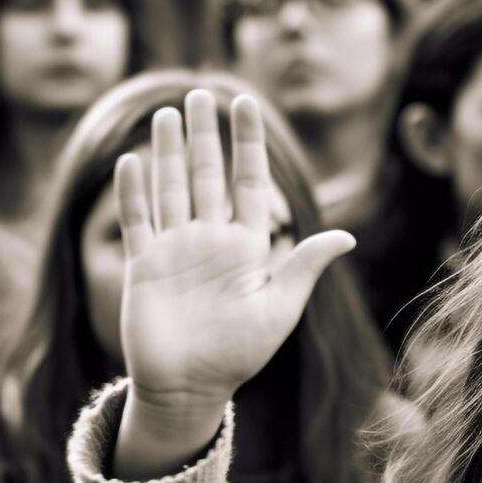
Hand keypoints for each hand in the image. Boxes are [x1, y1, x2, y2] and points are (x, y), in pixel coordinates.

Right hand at [116, 90, 354, 420]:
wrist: (190, 389)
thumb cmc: (240, 354)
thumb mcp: (280, 309)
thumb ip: (305, 267)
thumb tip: (348, 235)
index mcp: (246, 247)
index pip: (250, 183)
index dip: (247, 144)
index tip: (246, 105)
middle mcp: (209, 241)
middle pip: (205, 176)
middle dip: (203, 136)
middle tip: (201, 93)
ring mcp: (175, 251)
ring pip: (170, 189)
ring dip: (167, 152)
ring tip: (168, 113)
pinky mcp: (144, 267)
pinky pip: (138, 221)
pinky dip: (134, 192)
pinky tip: (134, 161)